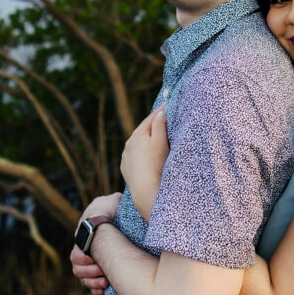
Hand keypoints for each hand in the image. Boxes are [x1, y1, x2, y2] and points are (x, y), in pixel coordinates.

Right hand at [70, 191, 122, 294]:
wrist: (121, 218)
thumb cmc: (118, 210)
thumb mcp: (113, 202)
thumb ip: (110, 204)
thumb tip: (114, 202)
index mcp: (83, 238)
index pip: (76, 255)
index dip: (84, 260)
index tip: (95, 259)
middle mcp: (84, 250)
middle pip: (77, 269)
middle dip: (90, 273)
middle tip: (103, 274)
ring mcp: (91, 262)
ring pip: (83, 279)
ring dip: (92, 283)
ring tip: (106, 283)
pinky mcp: (99, 271)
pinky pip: (91, 286)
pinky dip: (95, 290)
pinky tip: (105, 290)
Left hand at [121, 107, 169, 221]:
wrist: (145, 191)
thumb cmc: (156, 165)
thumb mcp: (161, 143)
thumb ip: (160, 125)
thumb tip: (160, 112)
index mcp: (138, 134)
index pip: (151, 118)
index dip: (161, 110)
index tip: (168, 103)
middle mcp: (129, 143)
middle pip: (143, 129)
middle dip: (153, 124)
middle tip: (163, 117)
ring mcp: (125, 156)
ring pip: (137, 143)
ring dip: (146, 139)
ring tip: (155, 136)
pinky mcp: (126, 167)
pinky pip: (134, 155)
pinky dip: (141, 152)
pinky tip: (146, 154)